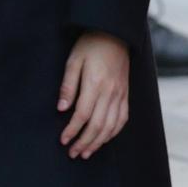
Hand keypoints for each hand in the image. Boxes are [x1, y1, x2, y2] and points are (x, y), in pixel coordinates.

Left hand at [58, 32, 129, 157]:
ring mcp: (120, 94)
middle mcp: (110, 92)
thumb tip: (61, 109)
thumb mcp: (73, 60)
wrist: (115, 33)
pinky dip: (113, 133)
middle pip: (98, 125)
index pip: (83, 114)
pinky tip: (104, 139)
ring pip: (111, 126)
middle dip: (84, 142)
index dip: (72, 130)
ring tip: (86, 152)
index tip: (63, 140)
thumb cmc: (91, 45)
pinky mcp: (126, 94)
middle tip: (73, 153)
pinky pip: (123, 119)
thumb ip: (68, 85)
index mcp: (95, 83)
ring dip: (98, 142)